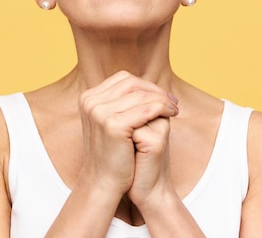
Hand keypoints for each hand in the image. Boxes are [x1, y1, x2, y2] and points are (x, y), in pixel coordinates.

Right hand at [76, 71, 178, 197]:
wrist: (103, 182)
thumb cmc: (111, 154)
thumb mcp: (111, 122)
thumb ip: (122, 103)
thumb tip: (146, 87)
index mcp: (88, 97)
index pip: (123, 79)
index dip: (145, 85)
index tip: (162, 96)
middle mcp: (90, 101)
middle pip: (131, 83)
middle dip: (155, 90)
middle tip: (172, 100)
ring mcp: (99, 112)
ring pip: (140, 95)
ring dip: (162, 99)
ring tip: (174, 108)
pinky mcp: (112, 124)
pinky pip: (146, 109)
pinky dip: (162, 108)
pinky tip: (171, 114)